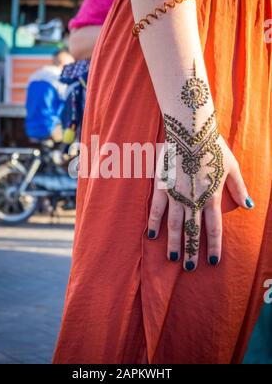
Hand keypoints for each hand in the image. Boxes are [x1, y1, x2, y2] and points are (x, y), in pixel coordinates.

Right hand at [147, 135, 253, 271]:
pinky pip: (157, 210)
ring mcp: (176, 196)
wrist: (191, 132)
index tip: (213, 262)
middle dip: (192, 252)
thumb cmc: (214, 148)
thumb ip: (239, 188)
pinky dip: (154, 224)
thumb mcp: (232, 167)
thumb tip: (248, 206)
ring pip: (175, 226)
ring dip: (174, 244)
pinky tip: (152, 236)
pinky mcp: (162, 187)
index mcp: (212, 198)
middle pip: (193, 232)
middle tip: (189, 269)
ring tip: (172, 259)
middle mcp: (194, 201)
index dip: (214, 247)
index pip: (214, 229)